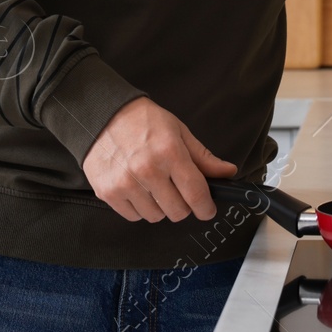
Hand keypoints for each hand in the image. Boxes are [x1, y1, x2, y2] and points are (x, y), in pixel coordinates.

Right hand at [83, 97, 237, 222]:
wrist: (103, 115)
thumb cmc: (143, 121)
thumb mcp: (179, 131)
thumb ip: (203, 157)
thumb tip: (228, 173)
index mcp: (169, 152)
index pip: (196, 193)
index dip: (206, 207)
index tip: (207, 209)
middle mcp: (147, 170)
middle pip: (177, 211)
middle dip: (183, 205)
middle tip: (177, 191)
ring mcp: (125, 183)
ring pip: (156, 216)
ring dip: (160, 206)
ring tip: (153, 186)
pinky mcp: (108, 192)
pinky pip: (134, 216)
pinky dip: (139, 208)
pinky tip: (137, 188)